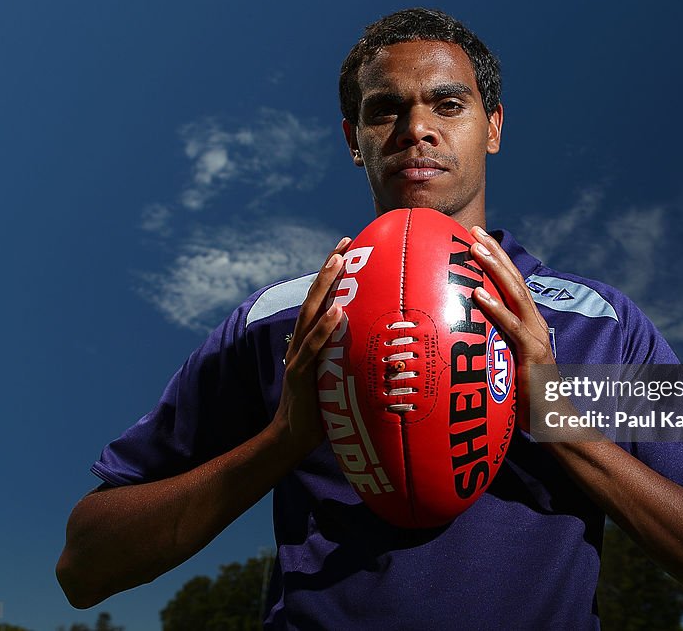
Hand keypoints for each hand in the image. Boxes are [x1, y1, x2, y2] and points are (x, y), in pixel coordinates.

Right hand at [272, 236, 349, 452]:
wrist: (293, 438)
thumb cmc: (321, 409)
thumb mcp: (338, 377)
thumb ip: (351, 359)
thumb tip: (389, 350)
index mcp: (310, 340)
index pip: (321, 299)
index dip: (331, 273)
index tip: (348, 247)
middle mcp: (302, 341)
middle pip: (314, 297)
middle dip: (329, 269)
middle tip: (345, 243)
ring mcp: (298, 355)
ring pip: (311, 313)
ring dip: (325, 286)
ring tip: (339, 262)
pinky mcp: (299, 374)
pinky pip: (313, 346)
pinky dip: (325, 327)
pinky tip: (337, 310)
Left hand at [468, 227, 558, 430]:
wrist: (555, 422)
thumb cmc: (527, 398)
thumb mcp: (507, 364)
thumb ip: (493, 347)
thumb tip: (465, 339)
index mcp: (529, 323)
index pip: (513, 283)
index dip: (497, 259)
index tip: (477, 238)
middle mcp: (535, 323)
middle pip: (514, 279)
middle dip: (494, 252)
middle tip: (473, 230)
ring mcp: (535, 337)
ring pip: (515, 294)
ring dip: (494, 269)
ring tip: (474, 248)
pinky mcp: (532, 354)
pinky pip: (511, 327)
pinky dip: (495, 308)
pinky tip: (477, 294)